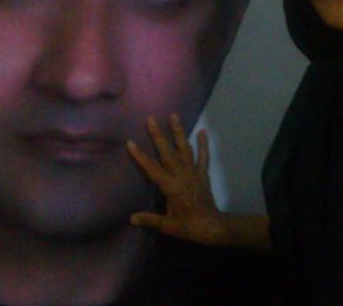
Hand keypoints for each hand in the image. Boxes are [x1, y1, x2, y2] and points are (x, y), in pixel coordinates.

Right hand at [127, 114, 229, 245]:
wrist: (212, 226)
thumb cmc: (188, 227)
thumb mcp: (167, 226)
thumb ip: (149, 220)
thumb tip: (132, 219)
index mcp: (170, 186)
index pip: (152, 168)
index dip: (141, 156)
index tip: (131, 142)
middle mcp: (182, 175)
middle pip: (167, 152)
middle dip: (158, 135)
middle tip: (151, 118)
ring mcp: (194, 172)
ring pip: (184, 149)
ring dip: (178, 132)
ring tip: (174, 116)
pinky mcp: (203, 174)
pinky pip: (204, 156)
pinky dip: (203, 144)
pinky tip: (202, 131)